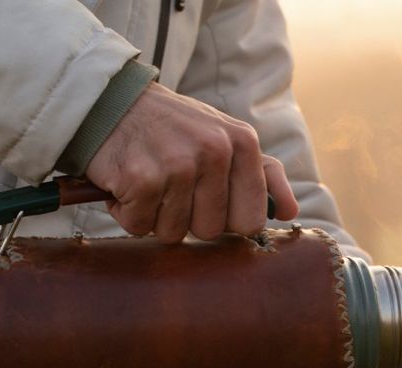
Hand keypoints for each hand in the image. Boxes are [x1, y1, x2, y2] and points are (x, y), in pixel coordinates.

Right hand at [84, 82, 299, 242]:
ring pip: (174, 233)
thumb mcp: (226, 138)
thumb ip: (264, 175)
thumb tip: (291, 213)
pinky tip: (126, 181)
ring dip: (155, 215)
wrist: (109, 101)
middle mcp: (215, 151)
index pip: (251, 221)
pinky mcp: (141, 178)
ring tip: (149, 179)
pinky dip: (127, 211)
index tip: (206, 198)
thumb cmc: (173, 128)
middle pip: (211, 231)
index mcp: (243, 143)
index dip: (226, 220)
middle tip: (170, 184)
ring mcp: (178, 165)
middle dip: (187, 218)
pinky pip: (139, 226)